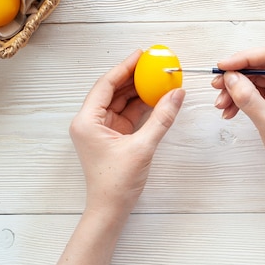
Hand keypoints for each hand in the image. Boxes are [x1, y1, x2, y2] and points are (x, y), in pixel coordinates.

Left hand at [69, 49, 185, 214]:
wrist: (110, 210)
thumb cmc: (116, 182)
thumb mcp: (143, 147)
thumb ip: (161, 118)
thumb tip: (177, 94)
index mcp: (87, 121)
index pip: (106, 85)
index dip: (124, 66)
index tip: (141, 54)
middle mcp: (90, 122)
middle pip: (112, 90)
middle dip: (132, 76)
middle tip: (152, 62)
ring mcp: (100, 129)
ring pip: (120, 101)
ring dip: (138, 90)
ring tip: (157, 77)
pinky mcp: (111, 137)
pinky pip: (126, 114)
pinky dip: (140, 106)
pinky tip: (156, 97)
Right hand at [211, 45, 264, 189]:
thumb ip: (248, 98)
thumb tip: (230, 78)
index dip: (246, 58)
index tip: (224, 66)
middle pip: (260, 65)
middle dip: (236, 75)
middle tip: (217, 85)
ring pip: (253, 78)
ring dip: (234, 89)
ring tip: (221, 104)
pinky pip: (252, 90)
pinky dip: (238, 98)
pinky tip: (228, 110)